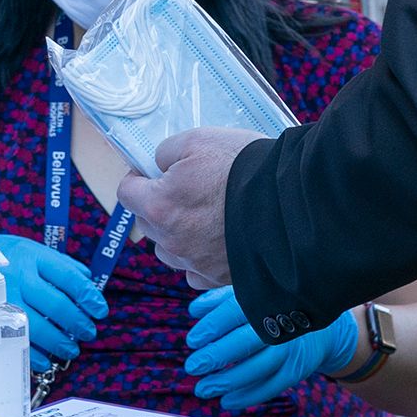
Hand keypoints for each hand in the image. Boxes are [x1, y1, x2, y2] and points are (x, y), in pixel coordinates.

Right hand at [0, 234, 105, 363]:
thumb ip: (56, 264)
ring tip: (70, 349)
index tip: (100, 310)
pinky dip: (36, 355)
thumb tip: (88, 279)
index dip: (90, 296)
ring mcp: (3, 300)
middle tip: (88, 332)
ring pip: (40, 327)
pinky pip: (17, 342)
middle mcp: (19, 277)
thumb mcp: (23, 249)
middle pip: (59, 305)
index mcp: (31, 256)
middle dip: (79, 324)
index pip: (70, 277)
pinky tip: (46, 358)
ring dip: (61, 343)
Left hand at [119, 127, 256, 288]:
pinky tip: (217, 241)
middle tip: (188, 190)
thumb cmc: (244, 167)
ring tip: (205, 217)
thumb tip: (158, 164)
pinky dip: (200, 258)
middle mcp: (171, 240)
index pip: (126, 193)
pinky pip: (195, 271)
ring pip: (169, 249)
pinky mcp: (217, 277)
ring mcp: (194, 262)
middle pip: (147, 222)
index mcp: (159, 205)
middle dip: (159, 205)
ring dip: (177, 234)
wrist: (290, 202)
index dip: (138, 178)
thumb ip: (166, 151)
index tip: (154, 172)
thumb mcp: (199, 139)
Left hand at [183, 284, 358, 408]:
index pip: (236, 311)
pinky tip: (227, 401)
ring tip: (203, 389)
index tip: (192, 341)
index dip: (213, 326)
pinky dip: (248, 396)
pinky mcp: (297, 370)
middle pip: (248, 340)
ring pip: (260, 367)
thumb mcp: (251, 297)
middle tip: (193, 367)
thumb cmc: (275, 311)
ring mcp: (291, 349)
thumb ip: (221, 301)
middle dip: (218, 355)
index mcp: (267, 300)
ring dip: (229, 381)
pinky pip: (272, 386)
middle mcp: (281, 324)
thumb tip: (194, 311)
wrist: (322, 327)